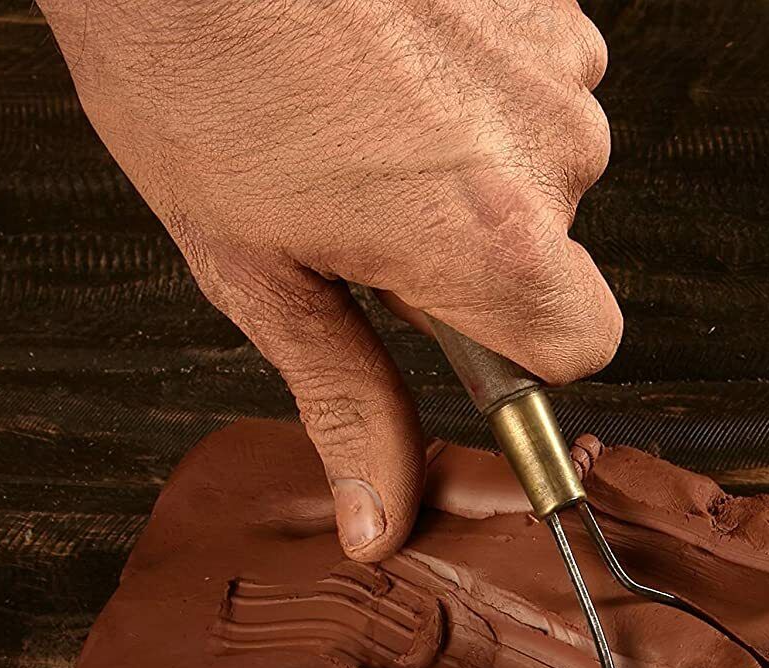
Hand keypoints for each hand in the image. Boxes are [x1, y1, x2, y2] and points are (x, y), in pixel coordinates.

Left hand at [38, 0, 620, 559]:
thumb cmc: (187, 69)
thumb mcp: (257, 273)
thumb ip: (347, 402)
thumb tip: (381, 517)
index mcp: (489, 239)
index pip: (581, 346)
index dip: (518, 350)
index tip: (454, 329)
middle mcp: (550, 143)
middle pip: (553, 247)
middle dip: (472, 239)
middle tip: (359, 197)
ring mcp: (553, 49)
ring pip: (541, 153)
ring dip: (469, 150)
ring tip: (360, 108)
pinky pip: (532, 67)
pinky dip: (471, 71)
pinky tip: (388, 50)